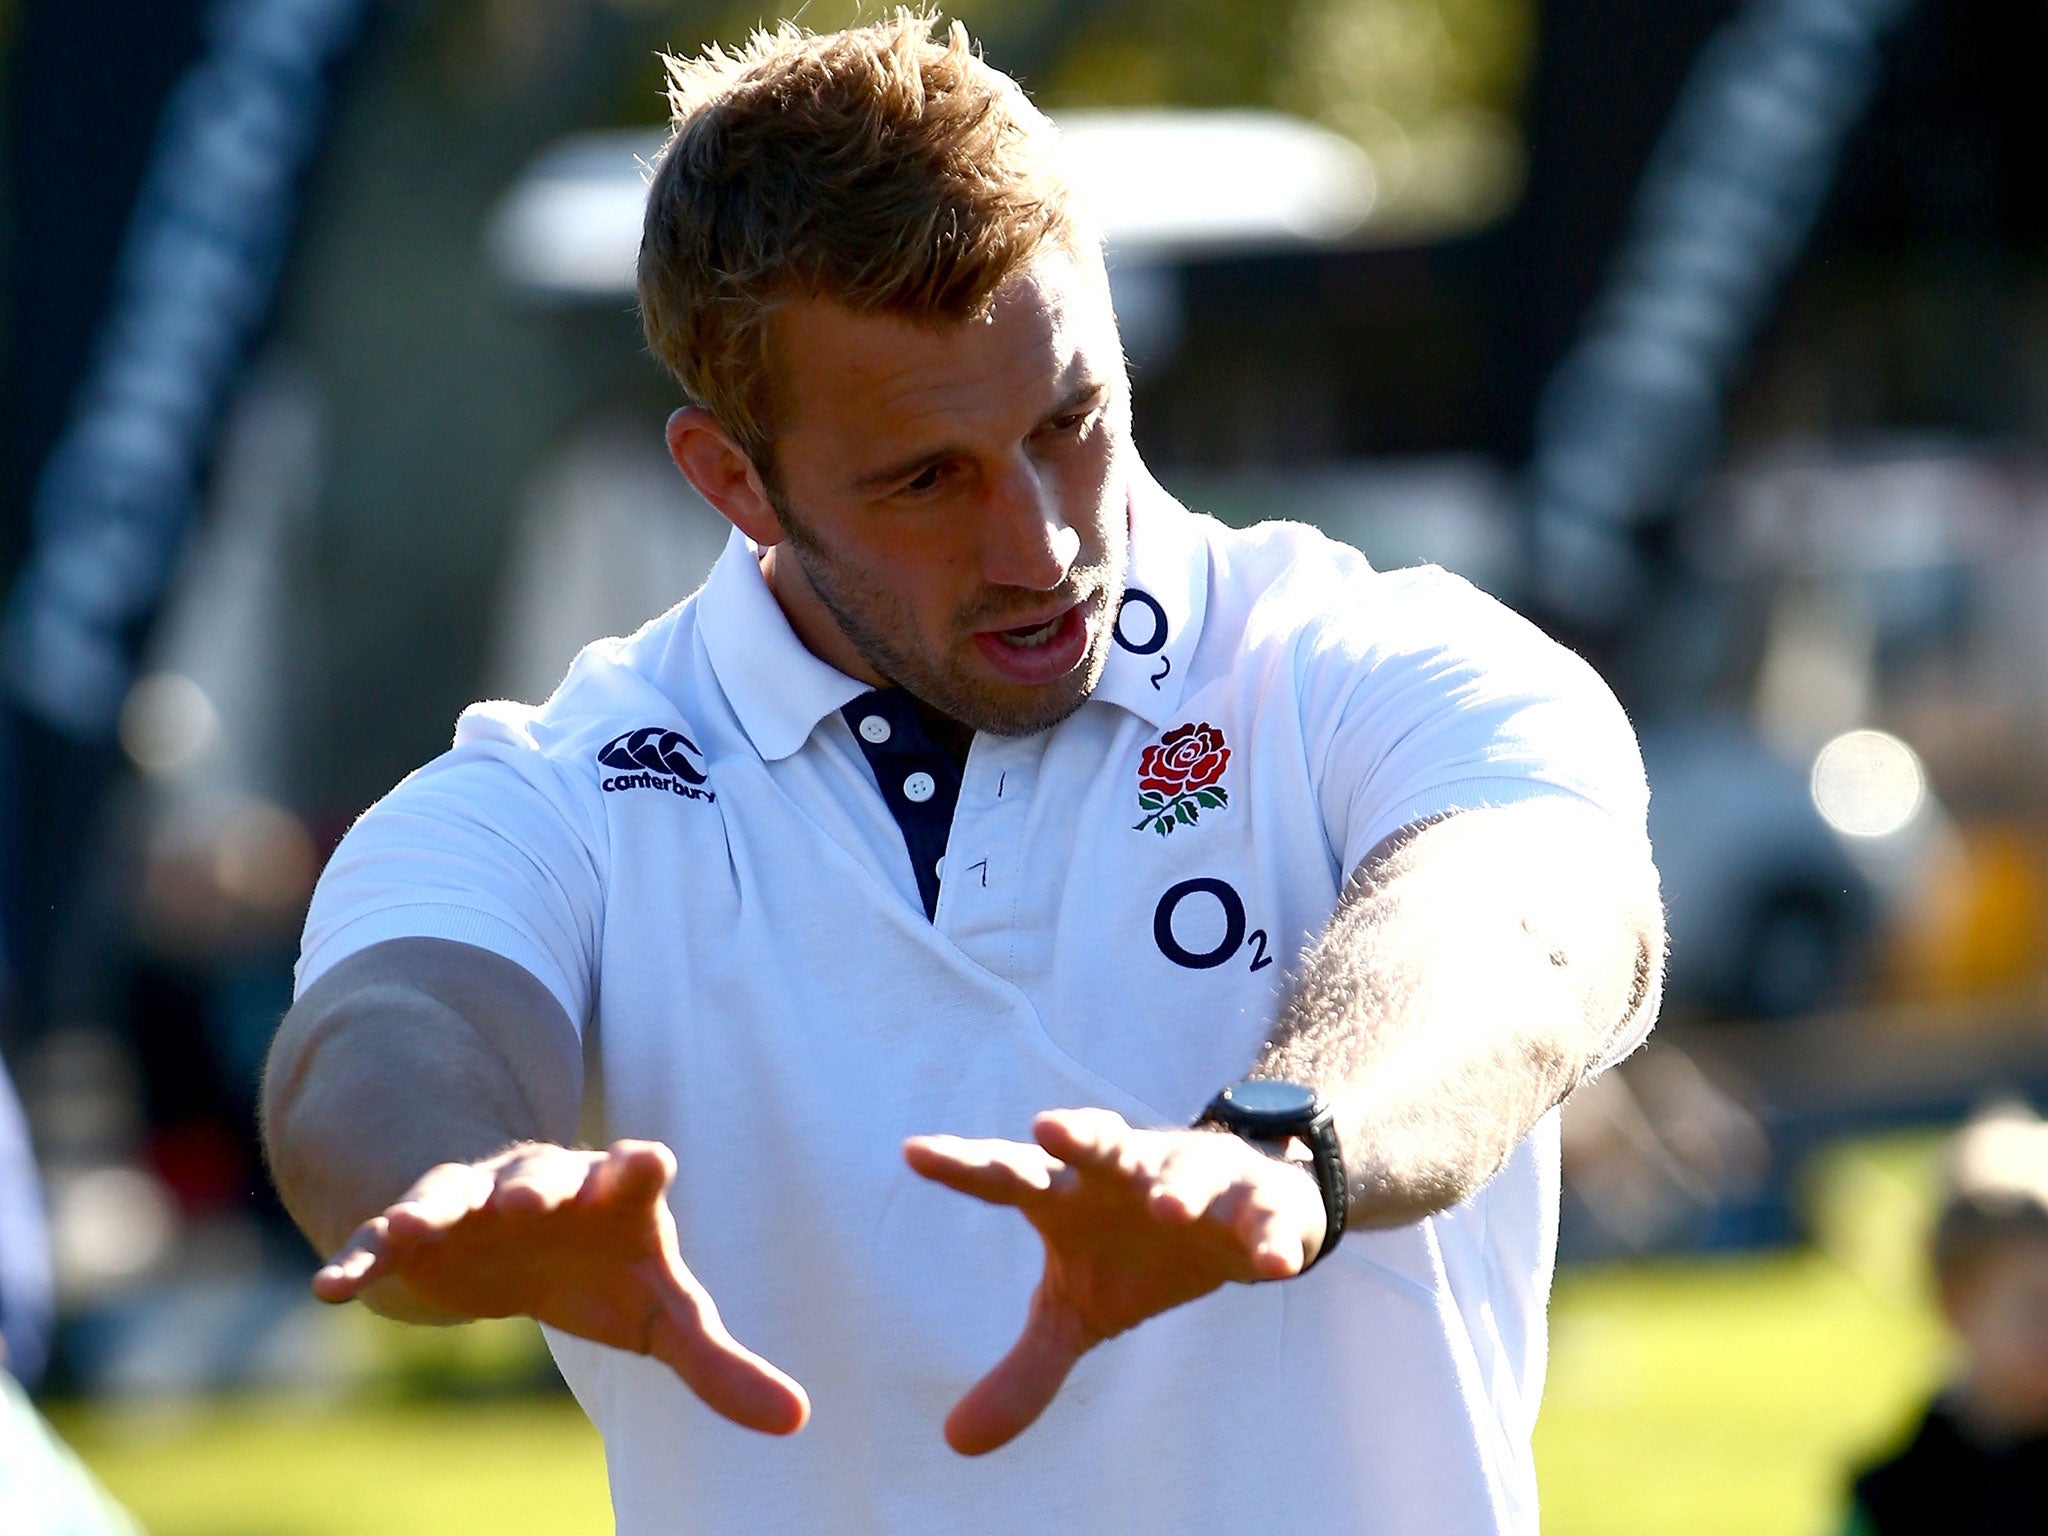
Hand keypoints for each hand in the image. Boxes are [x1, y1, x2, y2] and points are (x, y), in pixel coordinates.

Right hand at [314, 1139, 807, 1434]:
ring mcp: (475, 1198)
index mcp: (613, 1195)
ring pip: (454, 1193)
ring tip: (411, 1229)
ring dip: (437, 1208)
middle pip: (543, 1176)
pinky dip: (359, 1258)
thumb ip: (720, 1364)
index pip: (633, 1171)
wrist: (512, 1228)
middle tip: (530, 1195)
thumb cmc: (605, 1267)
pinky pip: (383, 1238)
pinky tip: (330, 1289)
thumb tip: (797, 1421)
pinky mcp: (418, 1228)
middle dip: (538, 1182)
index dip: (638, 1166)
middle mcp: (544, 1183)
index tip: (646, 1160)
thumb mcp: (662, 1313)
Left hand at [904, 1107, 1326, 1454]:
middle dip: (1076, 1134)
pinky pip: (1264, 1220)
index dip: (964, 1165)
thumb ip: (1025, 1367)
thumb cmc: (1134, 1252)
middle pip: (1096, 1147)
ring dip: (1176, 1189)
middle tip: (1045, 1125)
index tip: (913, 1152)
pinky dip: (1269, 1239)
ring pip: (1183, 1175)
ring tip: (1166, 1209)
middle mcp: (1126, 1174)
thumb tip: (954, 1442)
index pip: (1010, 1177)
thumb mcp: (1078, 1312)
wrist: (1237, 1210)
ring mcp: (1195, 1180)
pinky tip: (1272, 1266)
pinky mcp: (1258, 1204)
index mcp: (1071, 1196)